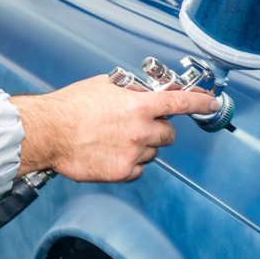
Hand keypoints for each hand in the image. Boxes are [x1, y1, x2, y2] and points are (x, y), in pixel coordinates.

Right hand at [10, 75, 219, 181]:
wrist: (48, 133)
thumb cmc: (71, 107)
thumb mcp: (104, 86)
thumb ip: (131, 91)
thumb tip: (147, 92)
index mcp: (139, 106)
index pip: (181, 103)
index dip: (201, 102)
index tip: (211, 104)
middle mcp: (141, 130)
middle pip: (169, 133)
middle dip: (159, 129)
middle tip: (140, 125)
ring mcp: (133, 153)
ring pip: (153, 152)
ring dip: (143, 146)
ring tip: (116, 139)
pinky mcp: (122, 172)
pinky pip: (139, 168)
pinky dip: (131, 162)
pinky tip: (112, 153)